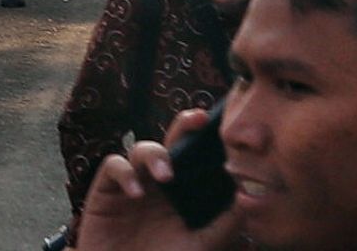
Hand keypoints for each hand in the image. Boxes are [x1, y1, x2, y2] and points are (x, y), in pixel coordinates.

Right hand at [73, 111, 246, 250]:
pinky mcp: (107, 189)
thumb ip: (225, 224)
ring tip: (166, 177)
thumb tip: (249, 197)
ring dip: (155, 155)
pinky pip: (113, 166)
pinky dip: (125, 173)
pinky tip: (135, 193)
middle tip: (196, 120)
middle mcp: (160, 183)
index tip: (225, 126)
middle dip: (184, 126)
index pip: (199, 158)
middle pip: (173, 143)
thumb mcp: (203, 245)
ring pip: (142, 148)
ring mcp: (134, 183)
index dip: (208, 139)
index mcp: (186, 192)